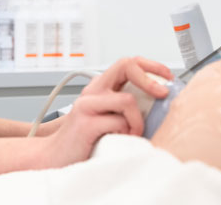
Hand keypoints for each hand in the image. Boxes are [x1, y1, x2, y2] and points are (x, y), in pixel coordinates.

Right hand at [41, 56, 171, 165]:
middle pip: (126, 65)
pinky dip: (127, 132)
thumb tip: (159, 103)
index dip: (151, 65)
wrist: (53, 158)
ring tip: (134, 133)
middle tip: (163, 94)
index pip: (128, 62)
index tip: (167, 77)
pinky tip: (121, 140)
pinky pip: (119, 122)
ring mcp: (87, 105)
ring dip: (138, 120)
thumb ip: (125, 106)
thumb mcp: (107, 117)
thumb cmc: (85, 140)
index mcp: (99, 87)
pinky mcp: (85, 123)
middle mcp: (93, 90)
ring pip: (128, 100)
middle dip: (150, 79)